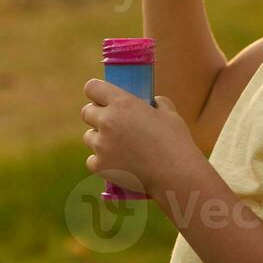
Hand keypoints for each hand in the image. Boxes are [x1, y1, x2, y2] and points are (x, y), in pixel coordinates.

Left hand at [81, 79, 200, 196]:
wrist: (175, 174)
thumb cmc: (175, 141)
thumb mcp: (169, 113)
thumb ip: (156, 103)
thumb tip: (151, 102)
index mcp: (122, 103)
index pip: (92, 87)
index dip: (97, 92)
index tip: (103, 99)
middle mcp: (107, 121)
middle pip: (87, 112)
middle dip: (97, 116)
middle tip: (113, 124)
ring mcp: (101, 145)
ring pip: (89, 137)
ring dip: (99, 139)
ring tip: (118, 146)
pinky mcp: (100, 166)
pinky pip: (91, 160)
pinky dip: (101, 161)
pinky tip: (116, 163)